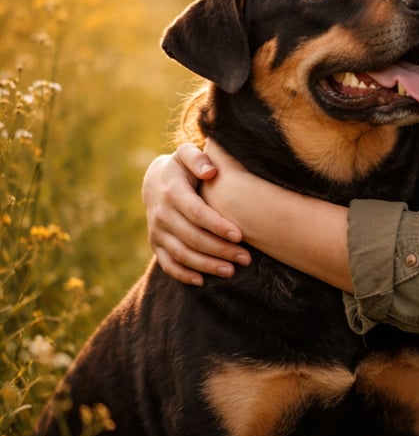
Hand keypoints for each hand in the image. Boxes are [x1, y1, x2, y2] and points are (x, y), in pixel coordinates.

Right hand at [141, 143, 250, 285]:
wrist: (156, 181)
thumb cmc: (183, 167)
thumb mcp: (186, 154)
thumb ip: (198, 158)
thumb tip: (211, 171)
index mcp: (172, 192)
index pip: (196, 213)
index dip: (218, 226)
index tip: (240, 236)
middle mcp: (161, 214)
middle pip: (192, 237)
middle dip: (220, 250)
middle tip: (246, 258)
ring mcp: (157, 231)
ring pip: (182, 254)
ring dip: (207, 265)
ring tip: (232, 271)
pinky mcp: (156, 244)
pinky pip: (168, 264)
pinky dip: (183, 275)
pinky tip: (202, 281)